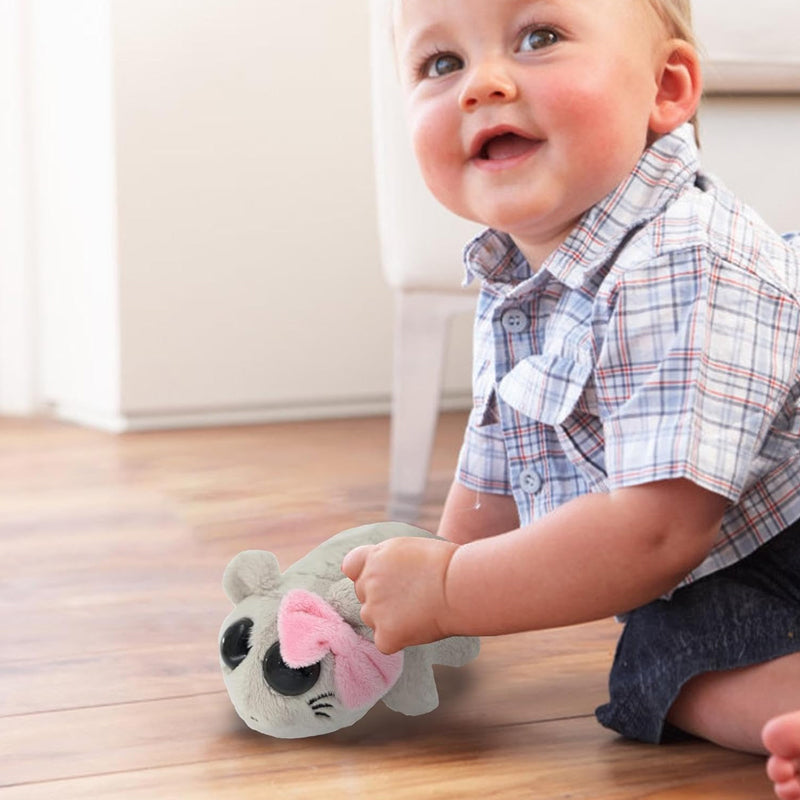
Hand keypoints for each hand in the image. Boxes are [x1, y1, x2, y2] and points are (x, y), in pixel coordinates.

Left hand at [341, 537, 458, 653]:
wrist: (460, 586)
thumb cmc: (446, 565)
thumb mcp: (409, 549)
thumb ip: (388, 560)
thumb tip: (382, 574)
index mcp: (374, 556)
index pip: (351, 566)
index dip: (365, 573)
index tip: (383, 579)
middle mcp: (368, 582)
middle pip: (363, 594)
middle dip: (381, 597)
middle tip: (411, 596)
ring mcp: (374, 610)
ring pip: (372, 618)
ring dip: (388, 618)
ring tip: (419, 610)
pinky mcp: (385, 635)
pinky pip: (384, 642)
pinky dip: (398, 640)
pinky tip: (419, 627)